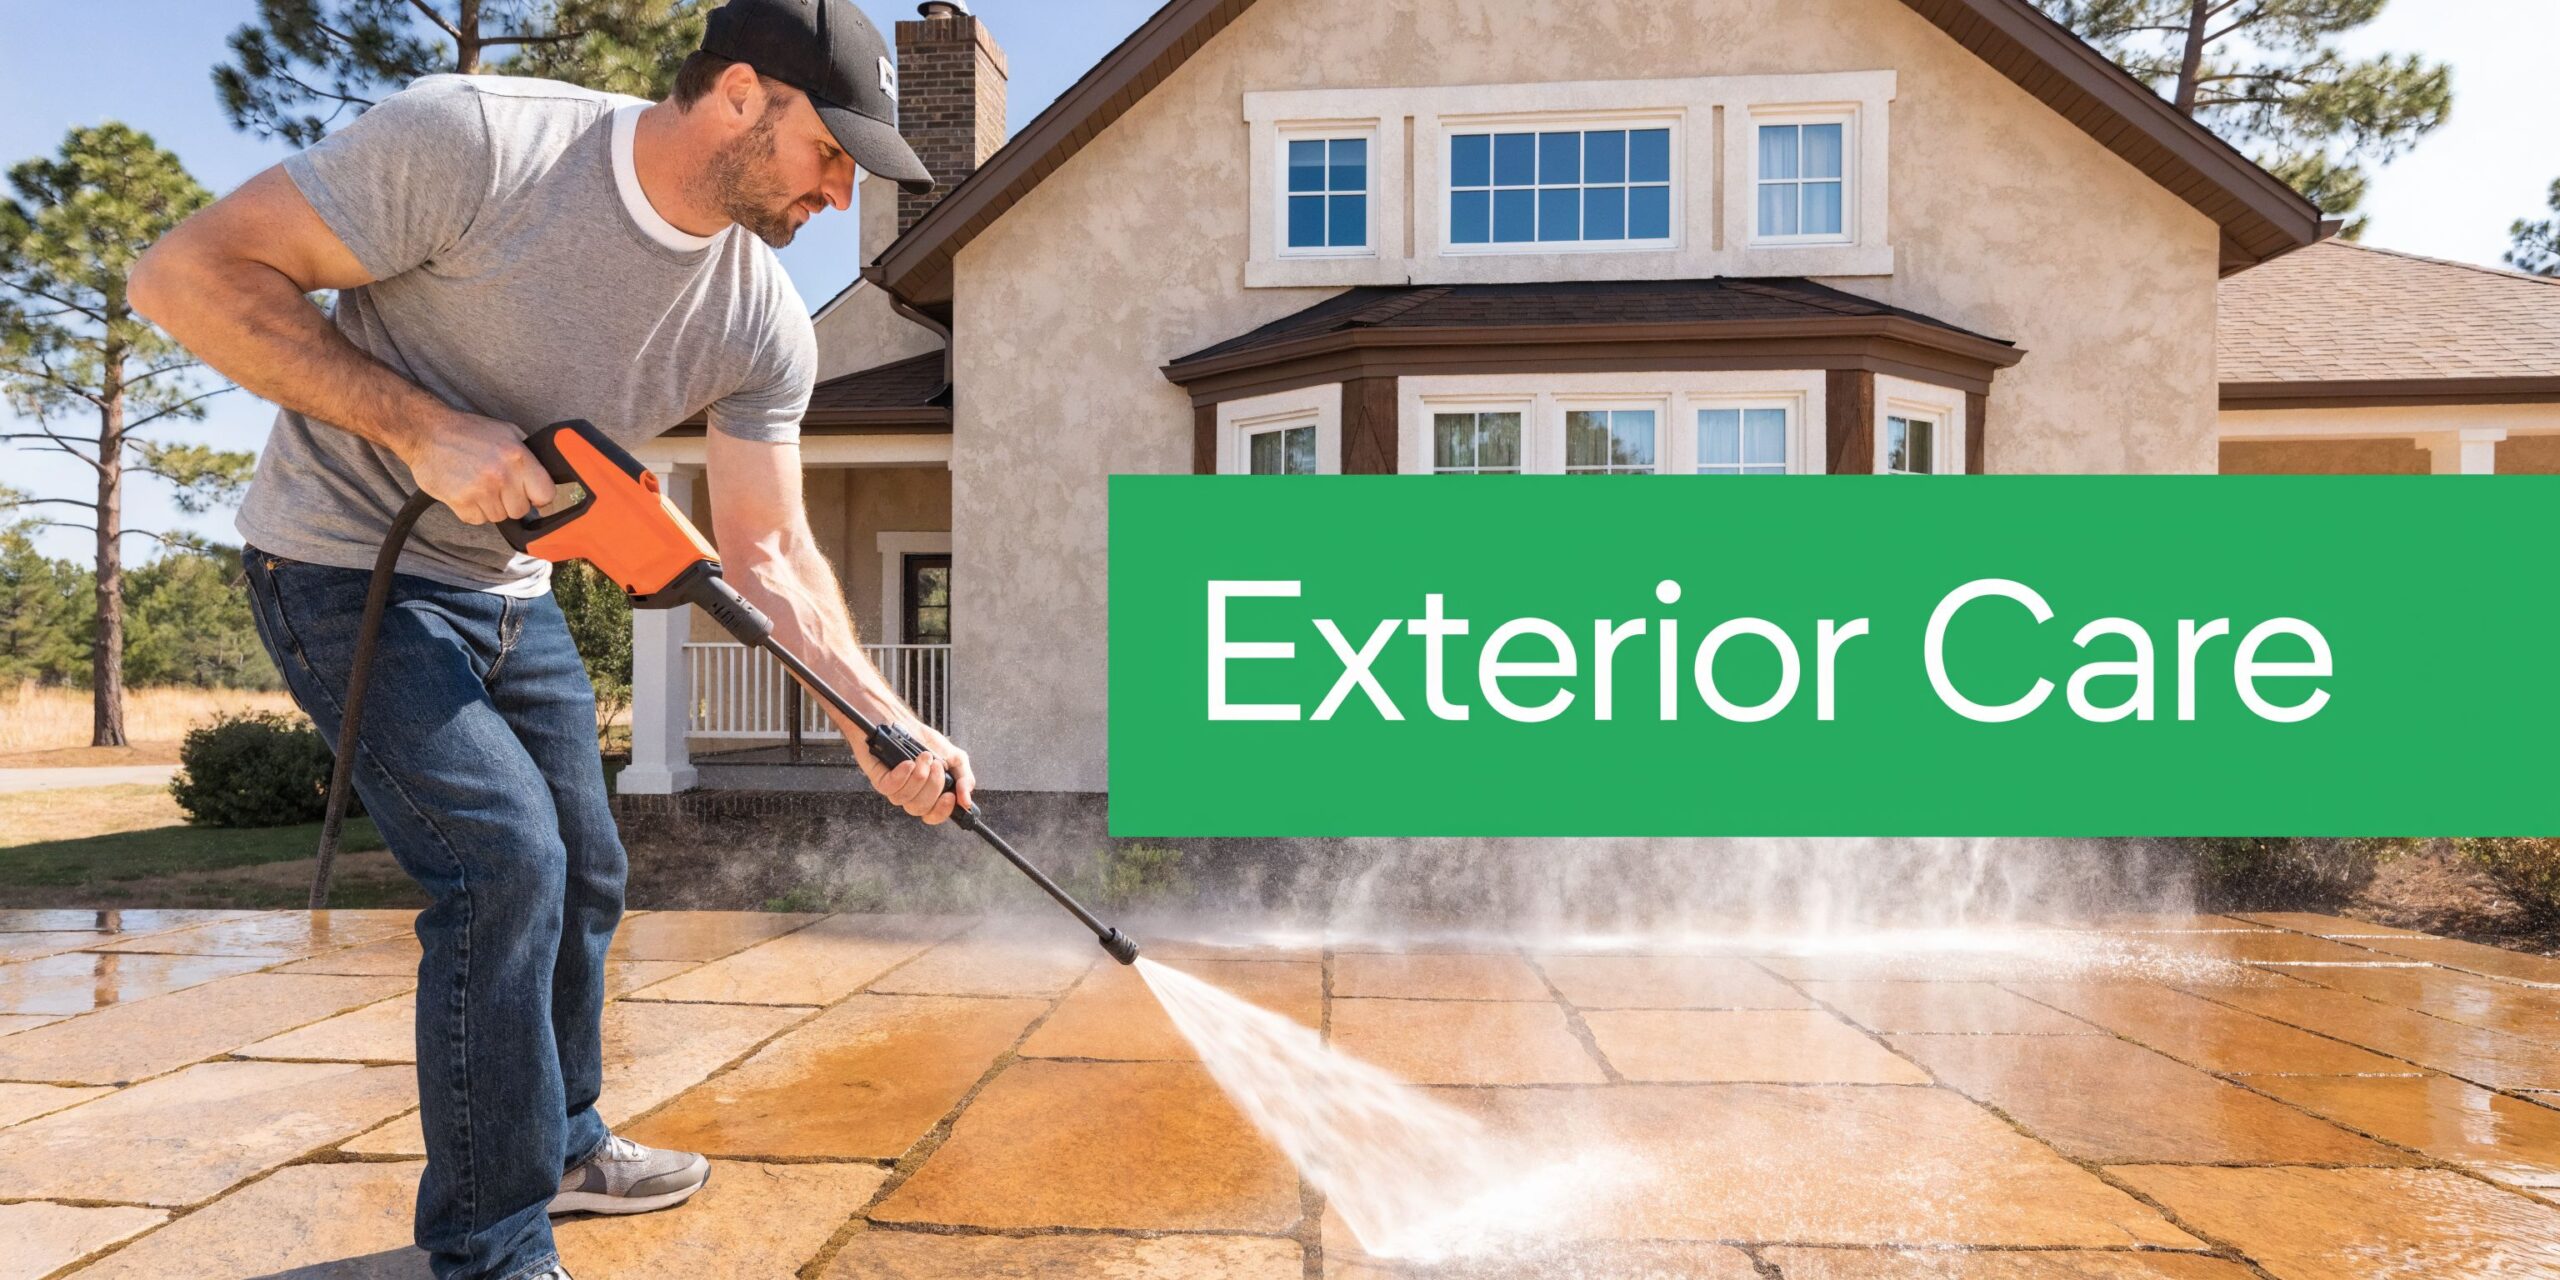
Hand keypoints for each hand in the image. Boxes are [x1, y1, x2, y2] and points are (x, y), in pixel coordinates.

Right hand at [403, 411, 554, 524]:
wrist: (427, 432)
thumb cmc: (468, 431)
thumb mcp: (507, 432)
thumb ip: (528, 454)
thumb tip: (546, 477)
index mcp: (518, 457)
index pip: (546, 494)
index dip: (539, 497)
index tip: (531, 495)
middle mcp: (501, 475)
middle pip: (520, 511)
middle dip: (511, 502)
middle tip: (497, 486)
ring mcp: (480, 490)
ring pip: (498, 517)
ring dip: (490, 506)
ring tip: (478, 485)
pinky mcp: (460, 501)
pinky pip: (477, 520)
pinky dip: (472, 511)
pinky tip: (465, 491)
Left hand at [856, 719, 976, 825]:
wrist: (900, 720)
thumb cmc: (922, 739)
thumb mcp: (954, 757)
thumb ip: (964, 779)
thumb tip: (967, 800)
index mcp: (929, 792)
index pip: (933, 815)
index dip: (942, 811)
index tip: (950, 796)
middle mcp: (911, 794)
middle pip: (922, 809)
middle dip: (933, 786)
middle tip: (937, 764)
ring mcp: (895, 788)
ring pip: (907, 799)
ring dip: (919, 776)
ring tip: (923, 756)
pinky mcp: (880, 779)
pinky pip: (890, 788)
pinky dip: (902, 775)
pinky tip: (908, 762)